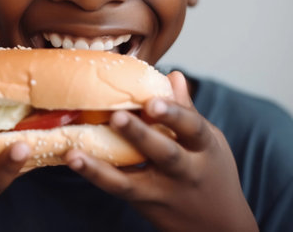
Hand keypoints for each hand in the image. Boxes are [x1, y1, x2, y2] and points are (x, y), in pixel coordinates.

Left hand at [66, 71, 257, 231]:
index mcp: (205, 148)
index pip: (192, 128)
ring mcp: (162, 192)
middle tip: (117, 116)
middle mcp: (186, 172)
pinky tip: (73, 159)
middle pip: (164, 154)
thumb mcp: (208, 140)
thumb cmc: (212, 171)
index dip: (174, 114)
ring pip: (130, 183)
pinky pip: (117, 190)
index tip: (153, 101)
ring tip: (74, 153)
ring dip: (100, 168)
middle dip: (140, 135)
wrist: (218, 227)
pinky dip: (95, 175)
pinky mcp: (143, 204)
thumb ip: (187, 110)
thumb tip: (173, 75)